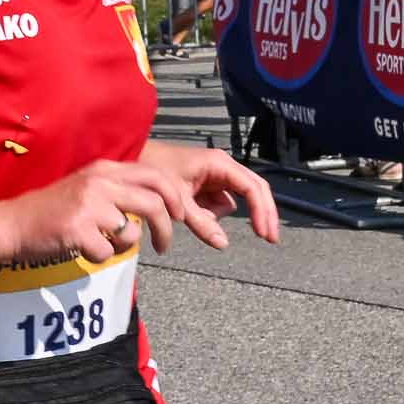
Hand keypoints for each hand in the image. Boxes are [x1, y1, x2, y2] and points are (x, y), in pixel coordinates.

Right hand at [0, 154, 245, 263]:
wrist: (12, 224)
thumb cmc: (51, 210)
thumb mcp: (87, 188)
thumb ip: (118, 191)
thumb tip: (154, 208)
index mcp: (104, 169)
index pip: (155, 175)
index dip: (174, 197)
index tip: (179, 215)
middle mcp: (100, 182)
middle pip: (154, 203)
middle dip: (167, 229)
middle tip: (165, 245)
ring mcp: (88, 205)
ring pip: (132, 232)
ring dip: (126, 245)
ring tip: (109, 246)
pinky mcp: (78, 230)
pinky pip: (108, 252)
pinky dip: (101, 257)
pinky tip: (84, 250)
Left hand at [141, 139, 281, 245]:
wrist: (133, 160)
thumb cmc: (153, 172)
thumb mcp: (177, 202)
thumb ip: (200, 223)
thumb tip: (222, 243)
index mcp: (219, 164)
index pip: (251, 187)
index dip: (262, 211)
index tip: (264, 233)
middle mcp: (222, 167)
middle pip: (254, 192)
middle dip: (261, 214)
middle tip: (269, 239)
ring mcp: (216, 176)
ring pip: (231, 203)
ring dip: (215, 216)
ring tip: (187, 212)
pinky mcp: (207, 185)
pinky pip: (216, 206)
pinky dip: (206, 214)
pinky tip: (186, 210)